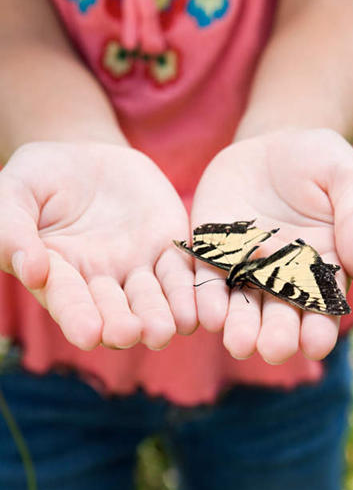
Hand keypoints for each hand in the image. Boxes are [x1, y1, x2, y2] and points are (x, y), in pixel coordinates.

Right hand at [0, 142, 195, 349]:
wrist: (87, 155)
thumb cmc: (40, 177)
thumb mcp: (15, 190)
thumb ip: (13, 228)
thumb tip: (32, 270)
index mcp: (57, 275)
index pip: (68, 300)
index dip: (78, 316)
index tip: (89, 334)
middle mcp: (99, 282)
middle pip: (113, 311)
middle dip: (121, 325)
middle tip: (128, 334)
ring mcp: (136, 269)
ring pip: (151, 301)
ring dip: (158, 319)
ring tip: (163, 332)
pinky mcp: (168, 250)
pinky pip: (182, 275)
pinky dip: (190, 294)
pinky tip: (197, 313)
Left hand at [187, 128, 352, 363]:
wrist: (273, 141)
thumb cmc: (323, 162)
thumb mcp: (350, 179)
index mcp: (324, 268)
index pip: (323, 307)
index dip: (320, 328)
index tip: (315, 344)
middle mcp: (284, 278)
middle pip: (281, 315)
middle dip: (277, 335)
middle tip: (272, 349)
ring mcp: (246, 268)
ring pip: (242, 306)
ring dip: (240, 327)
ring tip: (238, 344)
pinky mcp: (212, 252)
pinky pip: (207, 280)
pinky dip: (207, 298)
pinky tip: (208, 314)